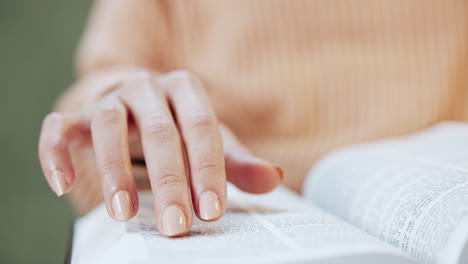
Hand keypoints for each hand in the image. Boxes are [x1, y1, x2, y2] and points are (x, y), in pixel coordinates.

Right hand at [39, 70, 282, 236]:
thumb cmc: (180, 128)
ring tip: (125, 213)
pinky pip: (57, 128)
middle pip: (159, 132)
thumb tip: (274, 177)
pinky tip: (65, 184)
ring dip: (115, 171)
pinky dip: (56, 153)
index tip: (211, 211)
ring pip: (108, 127)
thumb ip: (237, 161)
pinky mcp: (76, 115)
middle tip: (176, 225)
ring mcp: (109, 100)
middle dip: (169, 182)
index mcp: (186, 90)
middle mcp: (147, 88)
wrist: (138, 105)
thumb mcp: (209, 141)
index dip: (207, 169)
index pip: (201, 127)